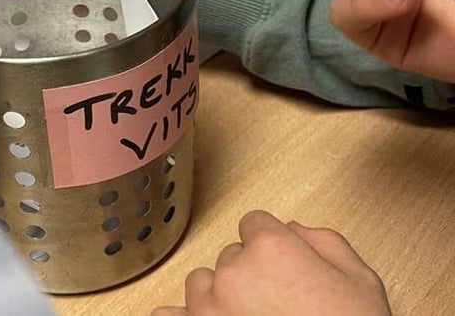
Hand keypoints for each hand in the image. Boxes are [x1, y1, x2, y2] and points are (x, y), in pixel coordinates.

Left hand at [152, 211, 389, 315]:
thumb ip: (324, 241)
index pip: (254, 223)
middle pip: (231, 255)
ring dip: (219, 294)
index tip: (282, 263)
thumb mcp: (360, 280)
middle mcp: (233, 273)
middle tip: (277, 301)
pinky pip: (170, 315)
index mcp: (271, 248)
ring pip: (201, 282)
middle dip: (250, 272)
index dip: (272, 244)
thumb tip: (294, 229)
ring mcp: (209, 309)